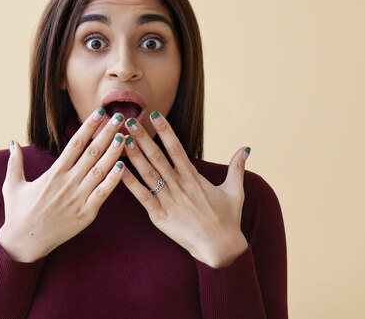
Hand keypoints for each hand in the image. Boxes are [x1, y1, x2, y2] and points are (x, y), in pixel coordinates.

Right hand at [0, 109, 127, 261]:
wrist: (23, 242)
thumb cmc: (18, 213)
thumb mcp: (12, 184)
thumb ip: (15, 162)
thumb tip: (12, 141)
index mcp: (54, 173)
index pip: (75, 143)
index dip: (89, 127)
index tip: (100, 113)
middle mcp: (68, 182)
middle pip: (92, 152)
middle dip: (107, 133)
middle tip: (120, 117)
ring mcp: (78, 198)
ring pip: (100, 170)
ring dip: (114, 152)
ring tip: (126, 136)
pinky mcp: (85, 214)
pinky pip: (102, 194)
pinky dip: (113, 180)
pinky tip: (123, 167)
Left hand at [121, 112, 249, 267]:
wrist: (221, 248)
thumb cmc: (228, 219)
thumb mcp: (235, 190)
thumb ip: (237, 167)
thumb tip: (246, 148)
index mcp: (194, 177)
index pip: (176, 148)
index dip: (164, 131)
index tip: (154, 115)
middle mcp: (180, 186)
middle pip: (157, 156)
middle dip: (142, 137)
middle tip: (128, 120)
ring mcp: (169, 201)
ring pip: (148, 174)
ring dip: (133, 155)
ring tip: (121, 139)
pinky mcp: (160, 216)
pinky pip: (142, 197)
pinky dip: (130, 183)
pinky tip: (118, 170)